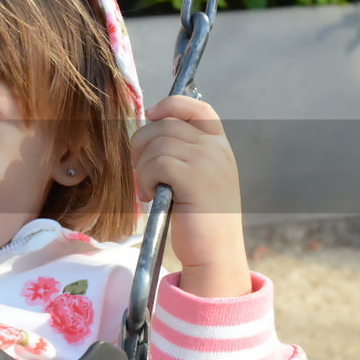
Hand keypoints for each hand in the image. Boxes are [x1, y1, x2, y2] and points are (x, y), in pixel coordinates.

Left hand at [130, 96, 250, 297]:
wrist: (215, 255)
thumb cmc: (201, 222)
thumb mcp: (198, 180)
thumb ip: (184, 155)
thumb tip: (151, 131)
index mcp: (220, 147)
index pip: (197, 108)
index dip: (171, 105)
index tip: (151, 115)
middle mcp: (217, 150)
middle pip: (165, 125)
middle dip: (142, 145)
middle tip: (139, 170)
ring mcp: (208, 162)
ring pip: (157, 144)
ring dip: (143, 167)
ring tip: (148, 189)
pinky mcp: (195, 179)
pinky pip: (157, 163)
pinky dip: (145, 179)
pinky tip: (150, 196)